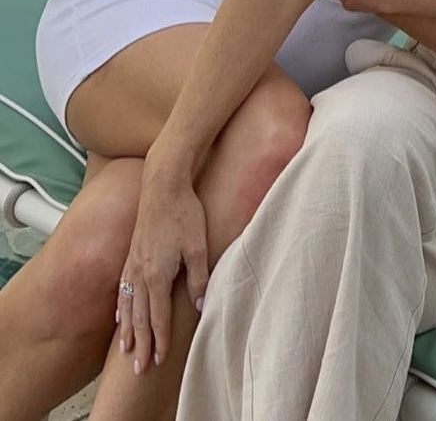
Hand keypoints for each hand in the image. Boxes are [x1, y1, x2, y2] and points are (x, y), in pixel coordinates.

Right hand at [117, 160, 208, 373]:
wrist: (163, 184)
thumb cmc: (184, 211)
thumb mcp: (199, 245)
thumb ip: (199, 276)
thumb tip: (199, 303)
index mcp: (158, 274)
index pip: (158, 316)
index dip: (160, 339)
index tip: (160, 359)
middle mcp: (141, 273)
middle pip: (139, 317)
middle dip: (141, 344)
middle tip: (139, 368)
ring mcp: (133, 264)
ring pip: (128, 306)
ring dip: (128, 331)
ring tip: (126, 351)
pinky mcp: (132, 254)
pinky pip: (123, 289)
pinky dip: (121, 307)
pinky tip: (119, 317)